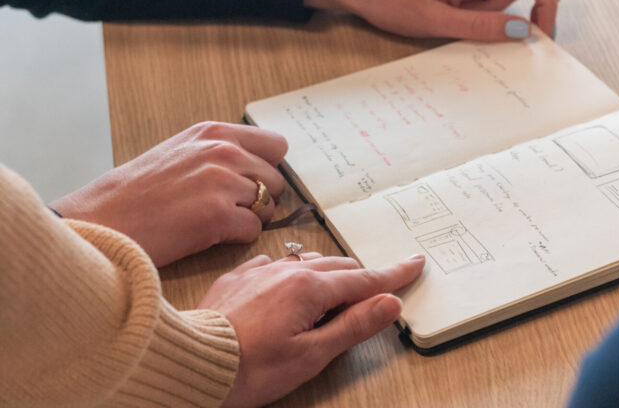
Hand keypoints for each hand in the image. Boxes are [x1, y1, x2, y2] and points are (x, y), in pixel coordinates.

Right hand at [50, 121, 287, 266]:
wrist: (102, 221)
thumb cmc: (138, 193)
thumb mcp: (181, 152)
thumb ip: (220, 152)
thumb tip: (260, 165)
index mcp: (214, 132)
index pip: (277, 145)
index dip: (268, 167)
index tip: (253, 181)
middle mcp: (222, 151)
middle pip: (277, 180)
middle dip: (260, 198)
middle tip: (227, 208)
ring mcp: (222, 182)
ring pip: (269, 206)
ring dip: (250, 218)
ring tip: (215, 220)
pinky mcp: (219, 215)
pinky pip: (254, 230)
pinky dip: (237, 237)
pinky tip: (209, 234)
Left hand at [198, 253, 424, 406]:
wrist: (192, 364)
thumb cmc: (250, 368)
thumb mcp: (311, 355)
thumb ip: (353, 325)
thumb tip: (389, 304)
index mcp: (310, 288)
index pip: (364, 280)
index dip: (393, 275)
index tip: (414, 264)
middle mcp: (287, 271)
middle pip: (339, 267)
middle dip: (360, 279)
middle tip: (372, 296)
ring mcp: (260, 271)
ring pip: (307, 262)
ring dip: (327, 275)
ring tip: (329, 299)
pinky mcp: (237, 277)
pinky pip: (275, 265)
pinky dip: (292, 274)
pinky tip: (286, 290)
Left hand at [304, 0, 560, 39]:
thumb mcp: (435, 21)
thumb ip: (481, 25)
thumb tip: (521, 30)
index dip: (547, 0)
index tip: (543, 28)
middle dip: (507, 6)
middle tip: (472, 20)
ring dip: (484, 6)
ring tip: (447, 10)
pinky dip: (473, 2)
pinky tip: (447, 5)